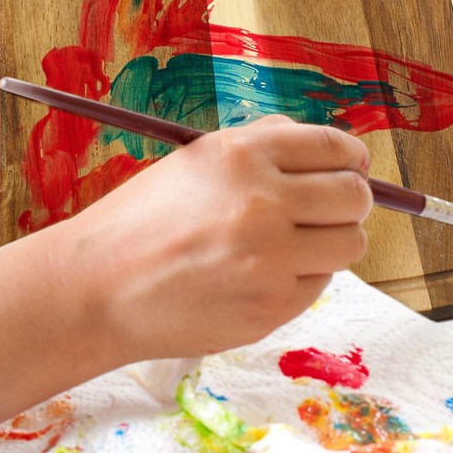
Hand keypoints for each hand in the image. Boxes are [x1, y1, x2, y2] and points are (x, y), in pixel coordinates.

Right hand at [61, 115, 372, 362]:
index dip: (351, 155)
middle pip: (354, 196)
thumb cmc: (144, 217)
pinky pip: (320, 283)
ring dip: (336, 238)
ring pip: (351, 243)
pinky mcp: (270, 308)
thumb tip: (326, 148)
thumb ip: (264, 144)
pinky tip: (269, 271)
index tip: (352, 165)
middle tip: (337, 203)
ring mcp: (269, 261)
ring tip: (301, 239)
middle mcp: (262, 203)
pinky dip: (306, 274)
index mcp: (243, 155)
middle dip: (353, 197)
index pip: (333, 146)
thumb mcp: (198, 159)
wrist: (97, 286)